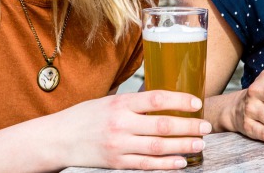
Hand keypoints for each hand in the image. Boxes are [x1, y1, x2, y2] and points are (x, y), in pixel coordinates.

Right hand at [52, 90, 211, 169]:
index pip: (157, 99)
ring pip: (158, 146)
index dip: (180, 100)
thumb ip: (135, 103)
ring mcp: (119, 145)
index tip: (197, 103)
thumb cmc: (85, 116)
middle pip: (163, 125)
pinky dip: (166, 164)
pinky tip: (181, 162)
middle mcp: (121, 124)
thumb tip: (167, 100)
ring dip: (183, 146)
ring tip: (200, 144)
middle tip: (206, 126)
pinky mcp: (116, 162)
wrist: (57, 139)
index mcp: (120, 103)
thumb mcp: (109, 101)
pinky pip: (146, 165)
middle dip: (189, 126)